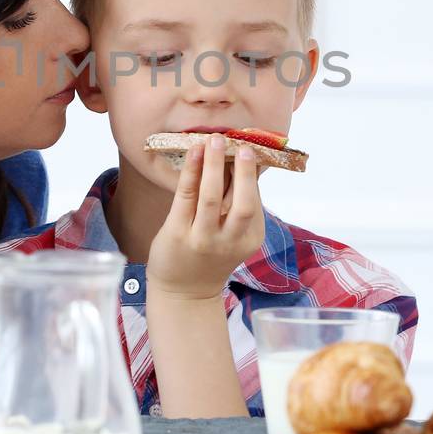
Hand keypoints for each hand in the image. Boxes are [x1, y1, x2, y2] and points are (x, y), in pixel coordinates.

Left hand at [146, 134, 265, 301]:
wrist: (184, 293)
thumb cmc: (209, 257)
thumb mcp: (234, 236)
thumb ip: (239, 204)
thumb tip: (246, 163)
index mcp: (250, 238)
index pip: (254, 200)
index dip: (252, 174)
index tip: (249, 148)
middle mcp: (229, 241)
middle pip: (243, 203)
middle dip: (243, 172)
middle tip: (242, 145)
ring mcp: (203, 239)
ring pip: (211, 197)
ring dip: (214, 165)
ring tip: (215, 140)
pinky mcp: (178, 234)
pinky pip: (186, 197)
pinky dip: (191, 172)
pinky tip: (194, 153)